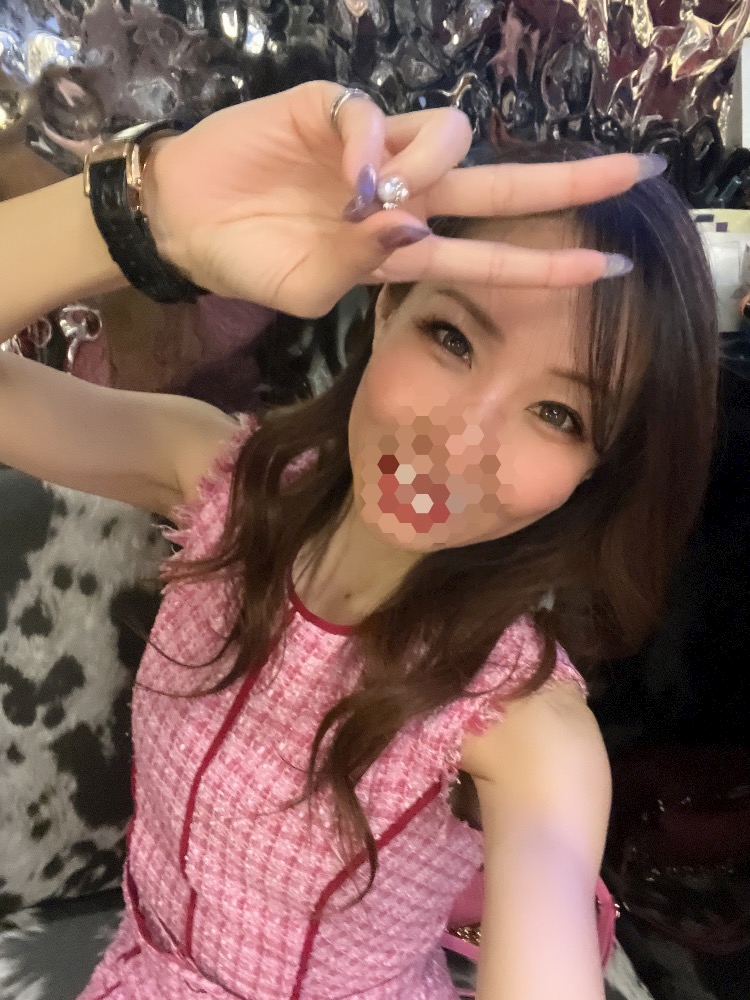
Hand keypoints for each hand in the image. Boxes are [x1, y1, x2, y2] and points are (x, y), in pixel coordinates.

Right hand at [143, 81, 644, 317]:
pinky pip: (373, 113)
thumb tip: (411, 223)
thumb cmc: (251, 263)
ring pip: (448, 135)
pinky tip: (345, 172)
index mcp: (402, 251)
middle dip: (566, 180)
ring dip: (431, 166)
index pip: (489, 256)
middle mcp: (403, 195)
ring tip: (378, 200)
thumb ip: (365, 265)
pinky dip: (369, 143)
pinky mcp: (335, 110)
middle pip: (500, 183)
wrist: (187, 222)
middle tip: (636, 171)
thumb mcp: (312, 291)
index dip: (546, 263)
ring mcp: (373, 150)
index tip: (610, 266)